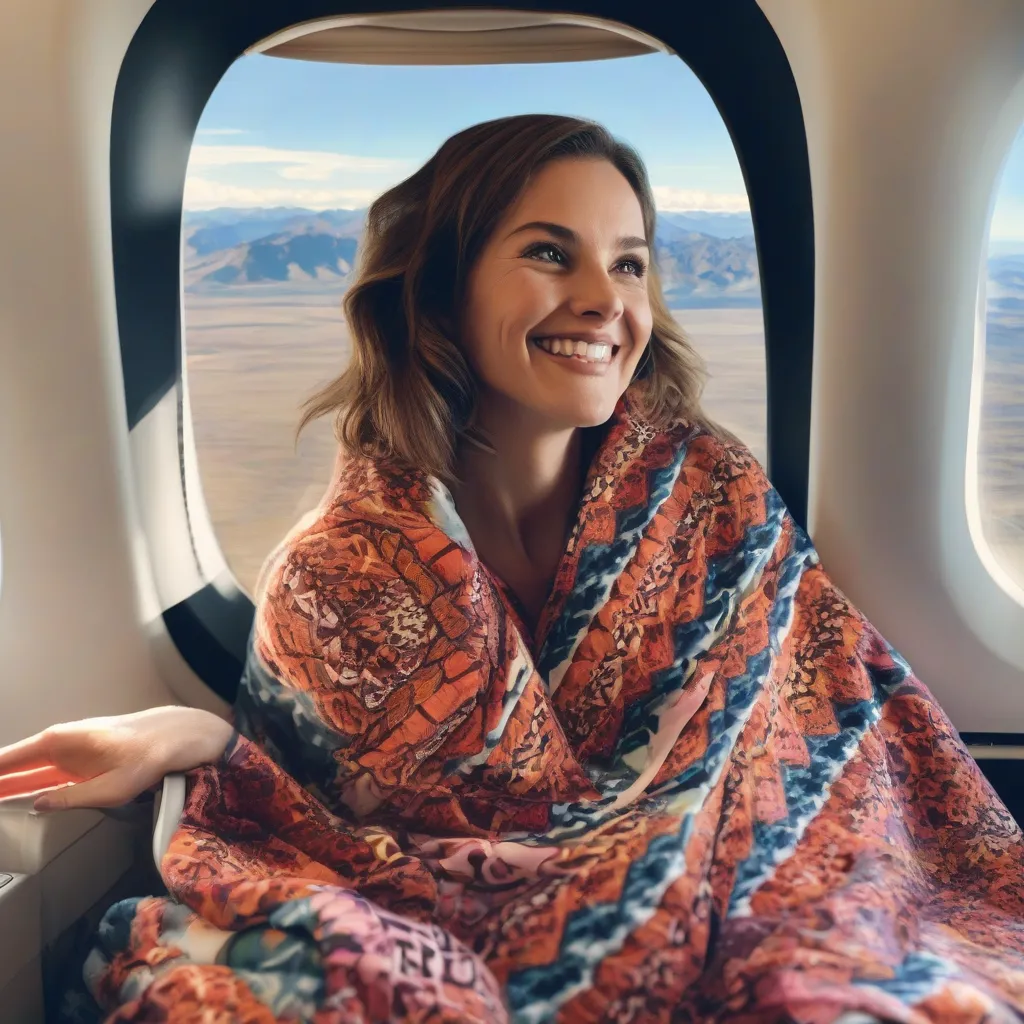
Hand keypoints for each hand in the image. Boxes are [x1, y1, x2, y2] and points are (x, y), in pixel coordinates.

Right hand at [0, 706, 233, 811]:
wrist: (180, 735)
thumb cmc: (149, 756)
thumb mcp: (111, 787)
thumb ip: (71, 797)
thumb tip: (38, 804)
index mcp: (60, 741)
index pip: (10, 758)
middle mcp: (61, 742)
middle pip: (17, 766)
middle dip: (1, 781)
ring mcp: (72, 750)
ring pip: (31, 771)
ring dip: (11, 785)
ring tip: (2, 798)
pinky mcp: (84, 759)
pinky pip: (50, 773)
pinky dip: (31, 784)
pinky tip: (22, 797)